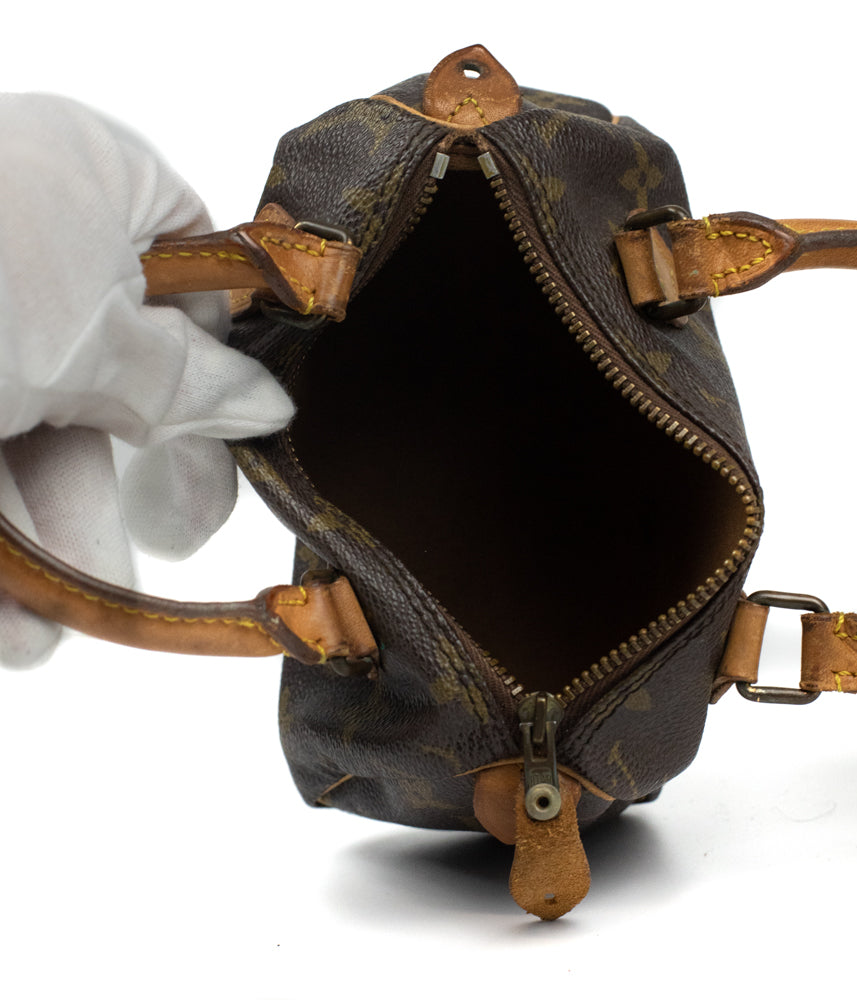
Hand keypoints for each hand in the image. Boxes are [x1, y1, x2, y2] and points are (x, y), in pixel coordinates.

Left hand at [0, 94, 293, 665]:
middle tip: (169, 542)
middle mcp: (29, 250)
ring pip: (31, 444)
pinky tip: (14, 629)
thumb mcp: (92, 338)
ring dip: (49, 549)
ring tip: (50, 635)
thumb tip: (265, 403)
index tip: (232, 438)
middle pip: (112, 383)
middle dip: (121, 488)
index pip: (195, 275)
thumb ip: (188, 382)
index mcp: (92, 189)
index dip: (221, 361)